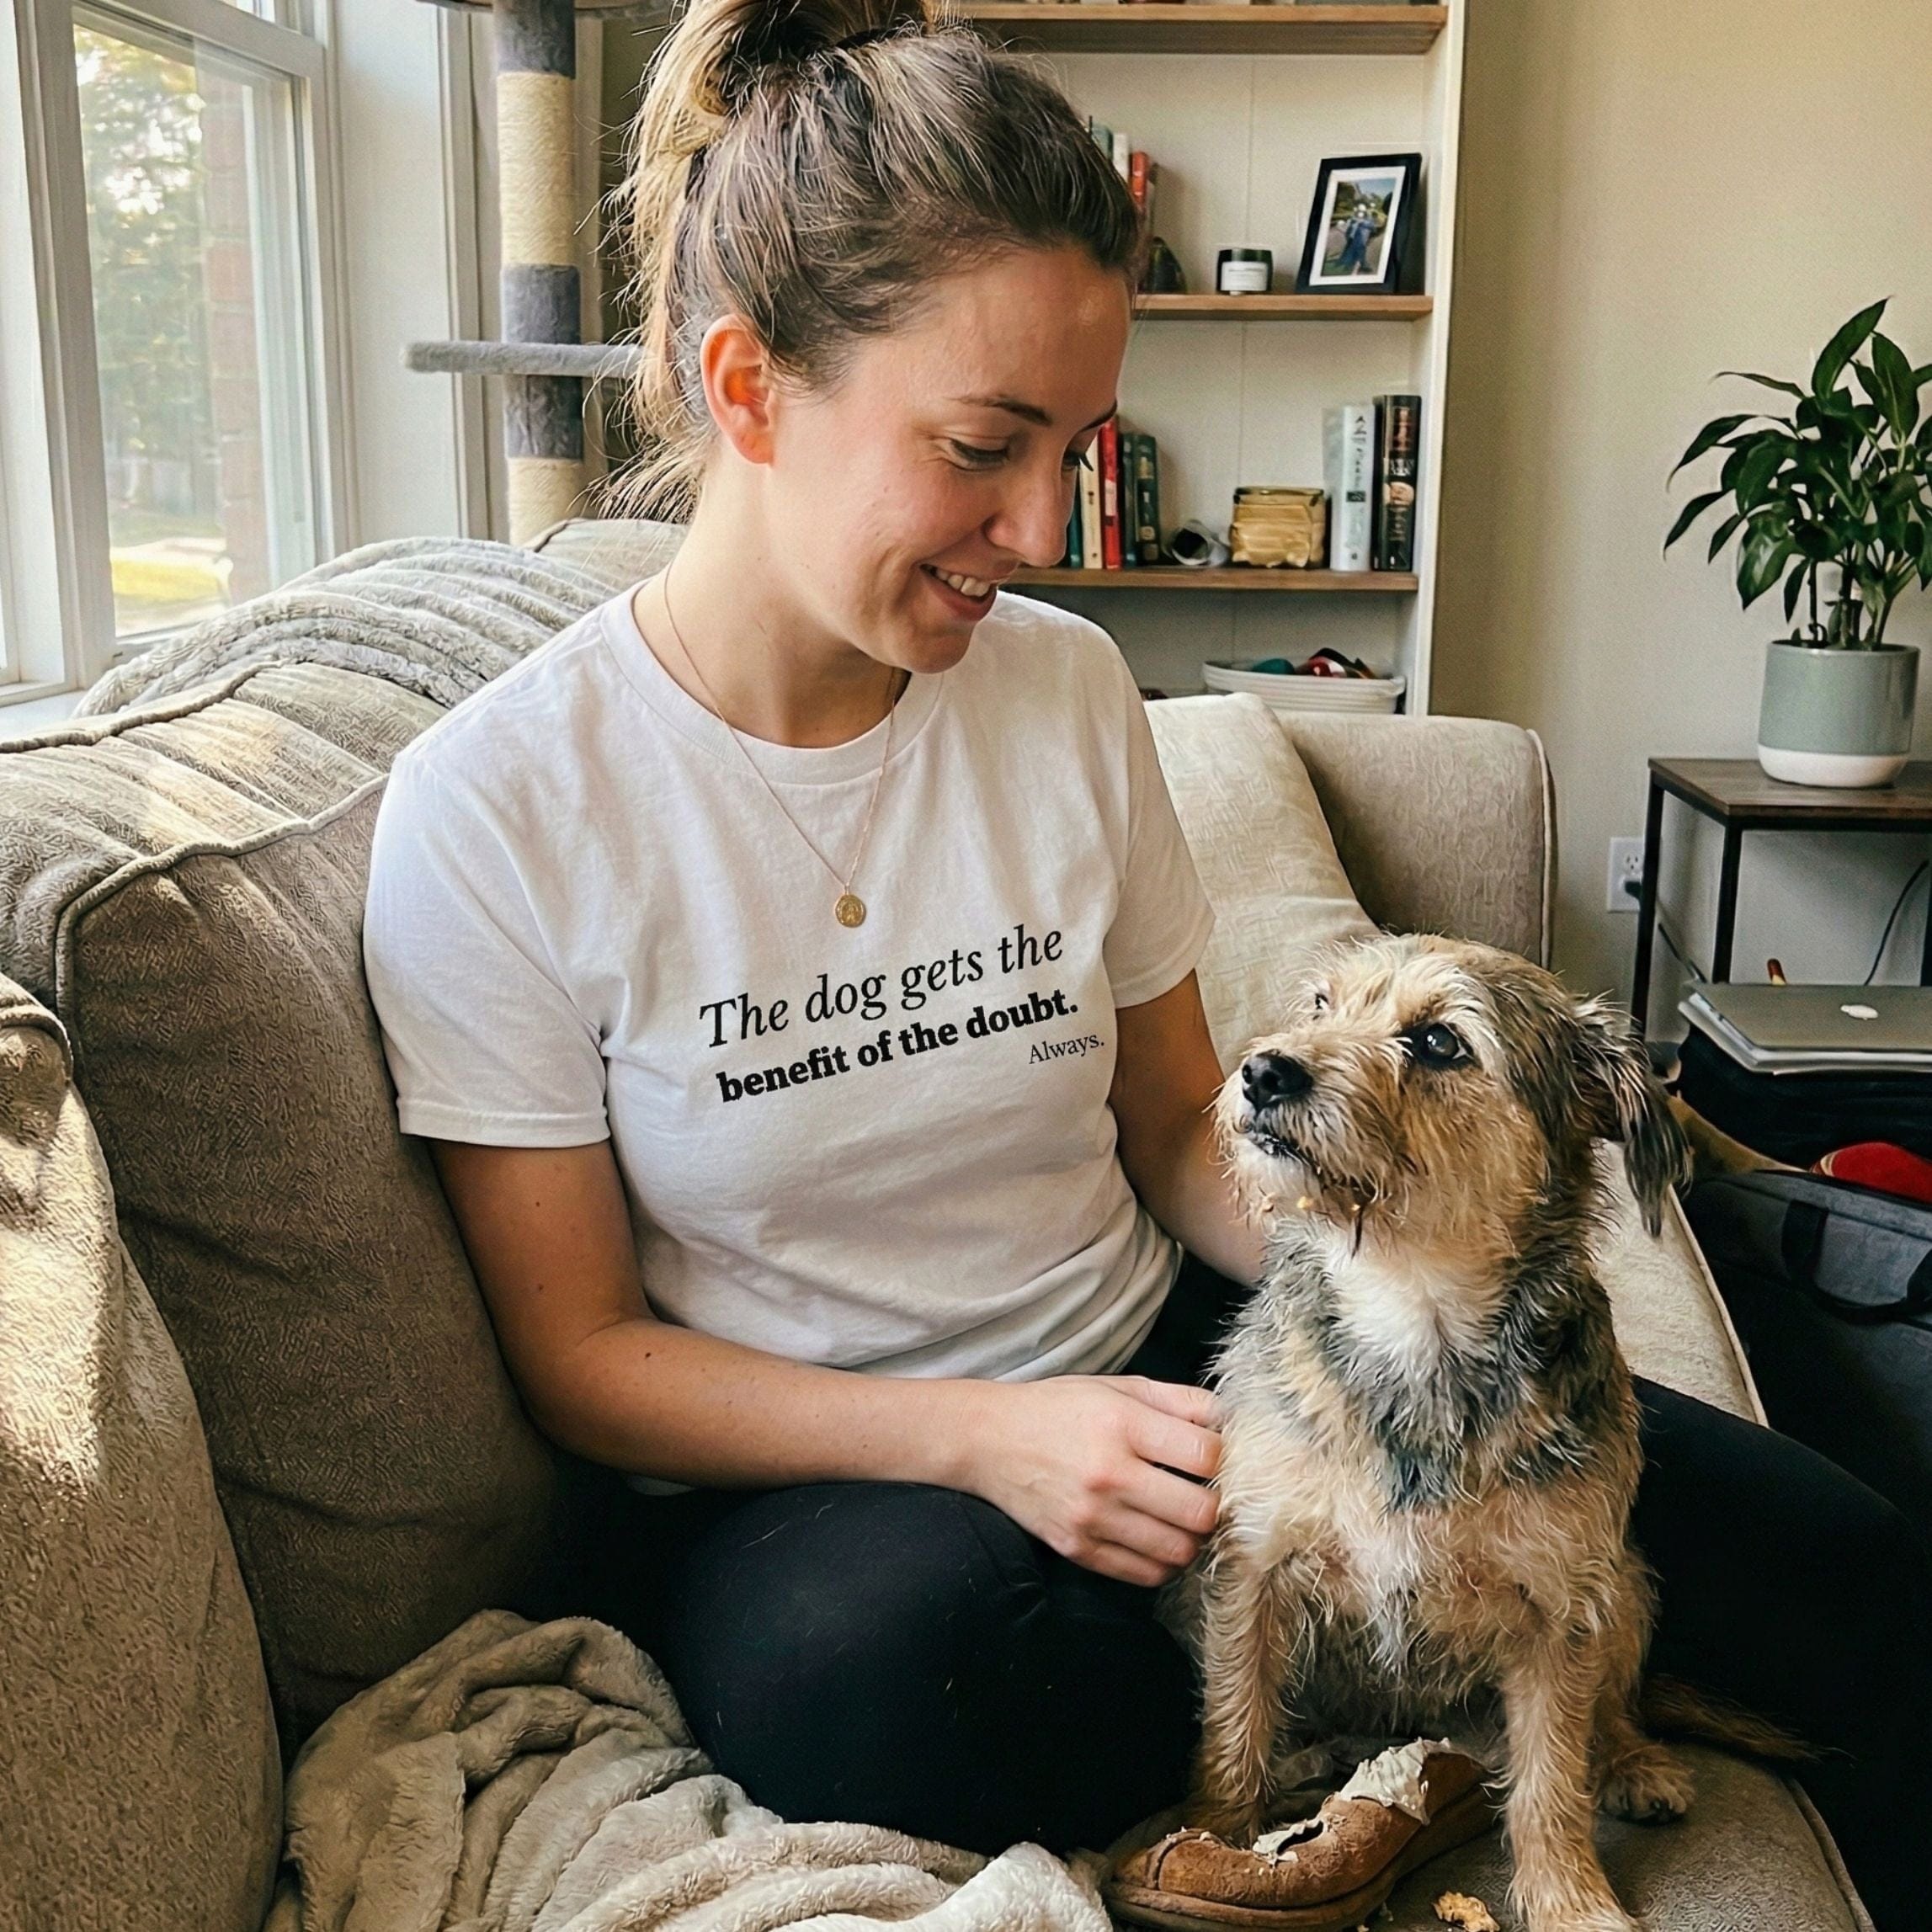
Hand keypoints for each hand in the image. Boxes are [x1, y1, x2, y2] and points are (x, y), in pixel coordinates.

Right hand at [955, 1375, 1221, 1585]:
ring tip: (1183, 1518)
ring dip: (1191, 1538)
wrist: (988, 1440)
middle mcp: (1109, 1474)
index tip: (1216, 1460)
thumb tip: (1231, 1419)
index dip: (1225, 1459)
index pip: (1206, 1456)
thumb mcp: (1117, 1387)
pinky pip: (1145, 1574)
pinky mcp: (1078, 1549)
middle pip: (1201, 1512)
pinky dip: (1163, 1562)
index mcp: (1122, 1424)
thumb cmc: (1057, 1409)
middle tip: (1206, 1494)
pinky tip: (1158, 1539)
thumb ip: (1178, 1400)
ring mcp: (1092, 1518)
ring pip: (1178, 1550)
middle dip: (1215, 1504)